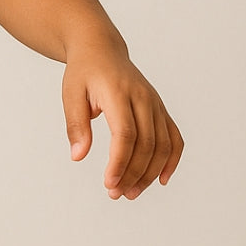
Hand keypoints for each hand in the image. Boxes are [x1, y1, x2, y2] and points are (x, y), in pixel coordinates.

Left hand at [63, 45, 183, 199]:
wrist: (102, 50)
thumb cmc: (84, 73)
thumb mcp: (70, 94)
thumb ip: (75, 125)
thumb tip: (78, 156)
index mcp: (119, 93)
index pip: (125, 133)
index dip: (120, 162)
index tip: (109, 183)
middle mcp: (143, 98)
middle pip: (146, 143)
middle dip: (133, 173)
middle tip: (116, 194)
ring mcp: (156, 104)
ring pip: (163, 145)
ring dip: (150, 173)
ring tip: (131, 193)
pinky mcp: (161, 110)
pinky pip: (174, 137)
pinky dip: (172, 160)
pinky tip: (161, 179)